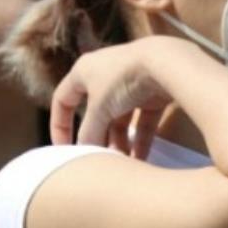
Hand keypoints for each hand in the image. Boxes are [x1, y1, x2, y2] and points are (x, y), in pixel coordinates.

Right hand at [49, 40, 172, 158]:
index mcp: (84, 71)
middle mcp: (105, 75)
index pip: (63, 100)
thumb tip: (84, 152)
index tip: (64, 150)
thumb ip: (89, 132)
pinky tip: (140, 160)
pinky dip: (141, 140)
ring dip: (121, 143)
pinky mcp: (153, 94)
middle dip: (99, 139)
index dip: (60, 126)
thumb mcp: (99, 109)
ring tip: (123, 164)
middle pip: (96, 115)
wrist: (167, 62)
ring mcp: (130, 84)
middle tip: (100, 162)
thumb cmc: (122, 80)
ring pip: (121, 120)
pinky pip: (142, 121)